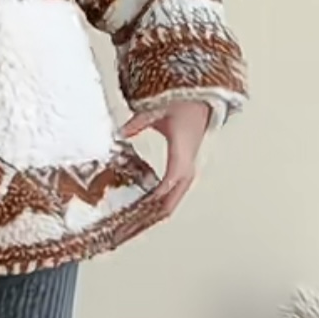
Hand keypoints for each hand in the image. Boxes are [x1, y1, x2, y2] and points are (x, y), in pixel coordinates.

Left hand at [121, 100, 210, 218]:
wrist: (199, 96)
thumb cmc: (181, 102)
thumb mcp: (155, 110)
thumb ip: (137, 123)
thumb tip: (118, 134)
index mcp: (182, 147)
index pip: (173, 175)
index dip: (163, 190)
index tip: (151, 201)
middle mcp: (188, 157)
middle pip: (179, 189)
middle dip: (165, 206)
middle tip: (149, 221)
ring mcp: (190, 159)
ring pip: (182, 188)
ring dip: (169, 202)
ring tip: (154, 217)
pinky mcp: (188, 159)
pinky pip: (181, 181)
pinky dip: (172, 193)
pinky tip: (160, 199)